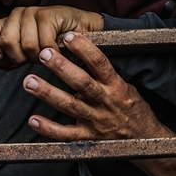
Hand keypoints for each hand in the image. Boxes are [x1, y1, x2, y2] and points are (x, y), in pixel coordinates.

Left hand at [0, 6, 103, 63]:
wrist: (82, 33)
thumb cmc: (54, 43)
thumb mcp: (27, 52)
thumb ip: (7, 54)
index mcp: (10, 21)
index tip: (0, 57)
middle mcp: (18, 13)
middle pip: (6, 41)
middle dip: (21, 57)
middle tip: (34, 57)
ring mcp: (33, 12)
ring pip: (27, 45)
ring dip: (39, 56)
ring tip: (48, 52)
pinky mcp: (48, 15)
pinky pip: (44, 44)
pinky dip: (52, 53)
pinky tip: (58, 48)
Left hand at [22, 32, 168, 141]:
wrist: (145, 138)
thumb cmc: (133, 107)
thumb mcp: (126, 85)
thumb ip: (106, 73)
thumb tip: (84, 50)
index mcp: (116, 86)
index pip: (100, 64)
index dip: (85, 49)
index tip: (69, 37)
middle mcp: (105, 102)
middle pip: (82, 83)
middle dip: (62, 68)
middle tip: (44, 54)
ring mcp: (96, 121)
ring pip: (70, 106)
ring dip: (48, 93)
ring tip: (29, 81)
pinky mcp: (89, 138)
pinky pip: (66, 135)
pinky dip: (49, 129)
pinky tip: (33, 120)